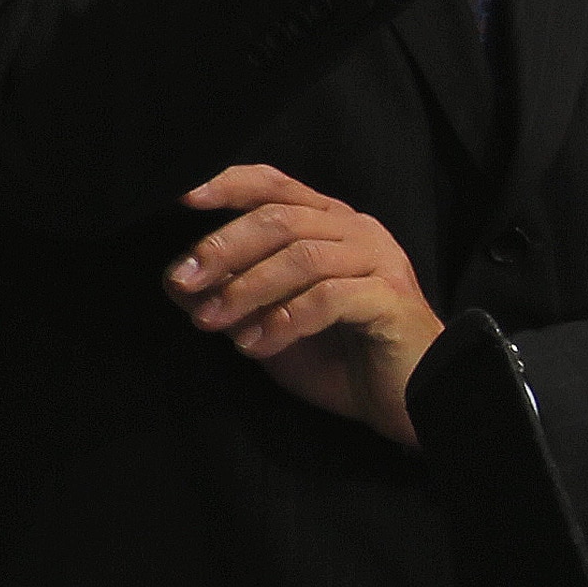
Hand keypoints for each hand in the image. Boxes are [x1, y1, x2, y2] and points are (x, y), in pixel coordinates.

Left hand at [168, 165, 443, 447]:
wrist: (410, 401)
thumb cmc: (344, 359)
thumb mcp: (273, 324)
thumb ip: (234, 298)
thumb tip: (177, 283)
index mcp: (330, 225)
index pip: (275, 185)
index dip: (228, 184)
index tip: (180, 198)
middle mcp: (357, 232)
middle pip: (282, 218)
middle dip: (224, 247)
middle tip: (184, 280)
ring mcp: (379, 263)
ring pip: (302, 256)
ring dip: (247, 288)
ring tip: (211, 322)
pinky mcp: (390, 300)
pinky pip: (329, 297)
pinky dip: (284, 320)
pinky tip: (257, 345)